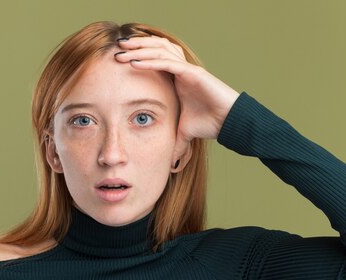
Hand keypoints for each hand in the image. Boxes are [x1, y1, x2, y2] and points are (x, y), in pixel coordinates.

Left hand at [114, 34, 240, 163]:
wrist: (228, 123)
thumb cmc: (210, 124)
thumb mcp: (184, 134)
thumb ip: (174, 143)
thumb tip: (169, 165)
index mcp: (177, 78)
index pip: (154, 59)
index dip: (137, 56)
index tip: (118, 60)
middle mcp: (181, 70)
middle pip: (155, 50)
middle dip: (135, 47)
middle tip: (116, 49)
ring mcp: (187, 69)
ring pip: (160, 51)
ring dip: (139, 50)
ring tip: (122, 51)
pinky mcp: (193, 72)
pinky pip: (168, 63)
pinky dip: (151, 62)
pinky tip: (135, 62)